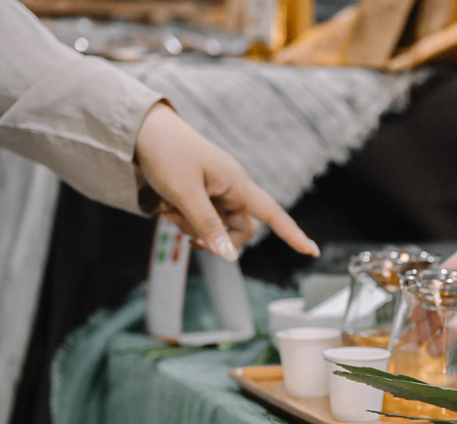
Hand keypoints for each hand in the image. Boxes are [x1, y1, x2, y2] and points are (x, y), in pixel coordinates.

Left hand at [134, 102, 318, 261]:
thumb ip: (208, 225)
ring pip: (218, 227)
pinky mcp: (202, 194)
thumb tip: (230, 258)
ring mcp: (217, 192)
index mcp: (237, 184)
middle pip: (240, 229)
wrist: (142, 130)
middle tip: (187, 234)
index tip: (311, 251)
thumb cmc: (167, 153)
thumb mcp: (185, 193)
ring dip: (194, 228)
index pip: (274, 214)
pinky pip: (202, 219)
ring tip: (169, 212)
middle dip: (216, 238)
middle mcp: (232, 189)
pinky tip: (167, 208)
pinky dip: (185, 220)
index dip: (293, 234)